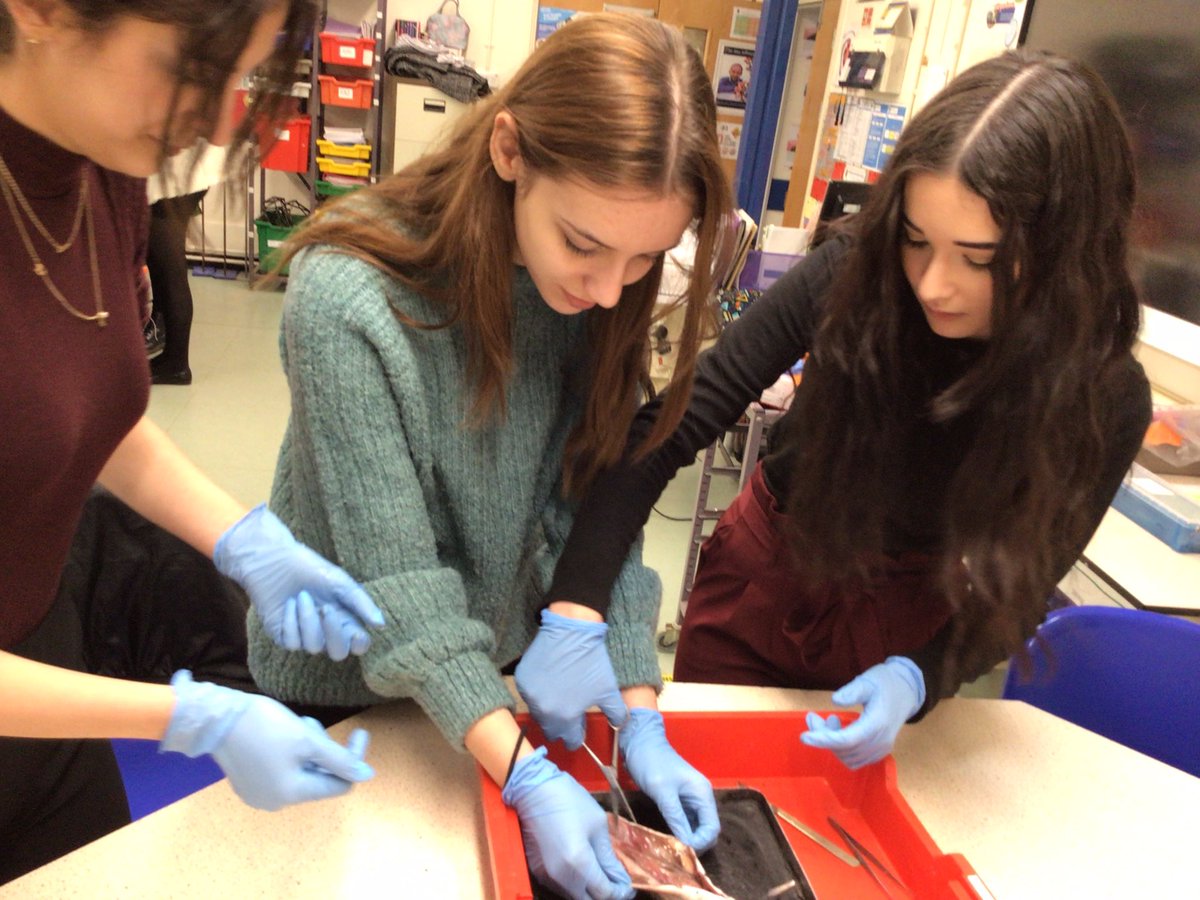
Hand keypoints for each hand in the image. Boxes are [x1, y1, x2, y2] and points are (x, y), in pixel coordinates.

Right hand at [161, 670, 374, 810]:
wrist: (215, 719)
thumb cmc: (264, 726)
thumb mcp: (307, 739)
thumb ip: (339, 760)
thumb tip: (367, 776)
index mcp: (292, 793)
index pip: (339, 784)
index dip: (353, 760)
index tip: (359, 732)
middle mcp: (275, 802)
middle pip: (319, 779)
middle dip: (324, 751)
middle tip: (311, 724)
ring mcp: (259, 794)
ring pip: (301, 773)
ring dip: (308, 750)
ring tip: (295, 725)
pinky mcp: (248, 784)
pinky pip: (281, 773)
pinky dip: (290, 755)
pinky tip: (281, 736)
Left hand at [214, 505, 384, 660]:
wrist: (273, 559)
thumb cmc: (309, 567)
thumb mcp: (340, 581)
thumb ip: (361, 603)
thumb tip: (381, 625)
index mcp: (344, 617)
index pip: (358, 643)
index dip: (359, 644)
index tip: (357, 633)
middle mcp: (326, 630)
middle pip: (338, 652)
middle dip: (333, 633)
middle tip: (325, 608)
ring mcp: (304, 635)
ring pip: (313, 647)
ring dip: (307, 620)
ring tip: (301, 596)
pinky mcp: (283, 636)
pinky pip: (292, 642)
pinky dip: (291, 622)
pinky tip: (288, 604)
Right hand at [503, 748, 634, 899]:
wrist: (532, 790)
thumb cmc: (569, 801)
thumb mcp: (597, 824)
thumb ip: (608, 857)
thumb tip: (620, 878)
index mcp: (579, 863)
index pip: (605, 893)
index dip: (621, 892)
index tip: (629, 885)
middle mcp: (562, 877)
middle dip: (606, 895)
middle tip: (617, 883)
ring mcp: (547, 876)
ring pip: (574, 897)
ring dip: (590, 891)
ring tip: (601, 874)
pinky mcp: (538, 871)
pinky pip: (561, 887)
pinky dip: (575, 884)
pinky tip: (582, 869)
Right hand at [515, 609, 627, 749]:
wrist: (571, 631)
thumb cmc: (591, 661)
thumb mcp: (609, 690)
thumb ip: (616, 714)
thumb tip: (618, 726)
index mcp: (566, 717)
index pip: (570, 740)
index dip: (578, 735)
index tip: (580, 728)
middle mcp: (544, 711)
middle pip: (552, 730)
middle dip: (562, 726)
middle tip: (570, 712)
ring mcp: (530, 696)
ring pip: (539, 714)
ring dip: (549, 711)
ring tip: (560, 695)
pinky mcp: (521, 681)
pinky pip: (529, 697)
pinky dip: (538, 694)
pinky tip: (549, 682)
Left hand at [618, 708, 719, 851]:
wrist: (639, 742)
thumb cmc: (651, 762)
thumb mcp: (663, 791)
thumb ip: (676, 817)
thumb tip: (686, 845)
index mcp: (703, 793)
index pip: (712, 828)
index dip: (701, 843)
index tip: (683, 852)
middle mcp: (701, 798)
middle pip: (707, 830)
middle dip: (695, 844)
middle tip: (676, 855)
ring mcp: (691, 800)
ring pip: (696, 828)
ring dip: (687, 840)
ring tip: (672, 851)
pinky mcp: (679, 801)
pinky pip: (685, 822)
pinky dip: (680, 832)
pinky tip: (669, 840)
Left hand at [800, 656, 924, 768]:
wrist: (905, 691)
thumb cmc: (884, 683)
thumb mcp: (867, 681)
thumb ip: (852, 691)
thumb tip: (835, 700)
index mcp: (877, 723)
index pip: (847, 740)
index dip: (824, 740)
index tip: (804, 737)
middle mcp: (880, 741)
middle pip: (844, 749)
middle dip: (823, 736)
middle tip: (813, 717)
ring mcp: (881, 749)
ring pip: (848, 758)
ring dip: (832, 743)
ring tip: (830, 720)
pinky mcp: (879, 752)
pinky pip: (855, 760)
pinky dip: (841, 749)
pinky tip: (839, 731)